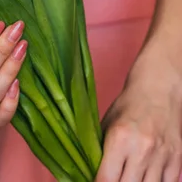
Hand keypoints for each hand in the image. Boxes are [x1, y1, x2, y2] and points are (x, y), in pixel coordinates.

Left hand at [96, 57, 181, 181]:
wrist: (159, 90)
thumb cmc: (128, 106)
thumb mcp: (106, 123)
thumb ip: (99, 149)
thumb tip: (90, 171)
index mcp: (119, 138)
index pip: (106, 178)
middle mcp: (142, 149)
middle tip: (110, 179)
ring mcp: (162, 156)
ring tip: (126, 178)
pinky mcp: (177, 160)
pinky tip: (142, 178)